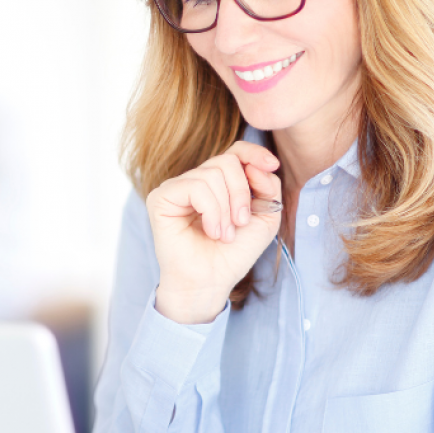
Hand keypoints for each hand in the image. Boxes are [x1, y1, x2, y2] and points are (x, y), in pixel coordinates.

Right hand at [146, 140, 281, 323]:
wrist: (211, 281)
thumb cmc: (233, 253)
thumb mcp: (265, 218)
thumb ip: (269, 187)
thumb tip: (257, 166)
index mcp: (219, 182)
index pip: (235, 151)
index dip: (254, 153)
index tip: (272, 165)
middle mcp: (196, 180)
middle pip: (227, 161)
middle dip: (242, 192)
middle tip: (241, 222)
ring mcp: (177, 187)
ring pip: (212, 174)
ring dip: (226, 209)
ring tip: (224, 234)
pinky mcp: (161, 197)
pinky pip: (196, 187)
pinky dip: (211, 210)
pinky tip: (211, 231)